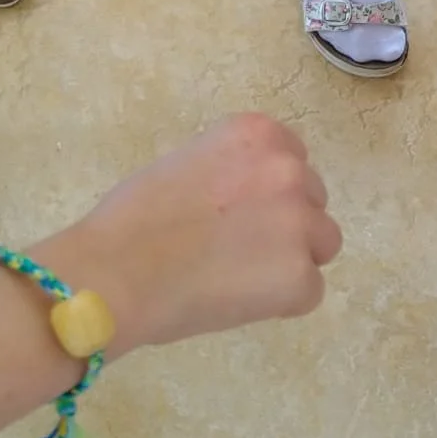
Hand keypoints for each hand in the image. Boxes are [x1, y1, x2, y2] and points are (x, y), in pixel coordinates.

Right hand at [62, 113, 341, 354]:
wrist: (115, 272)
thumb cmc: (132, 218)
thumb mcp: (186, 164)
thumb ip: (231, 170)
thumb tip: (249, 199)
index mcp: (258, 134)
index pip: (293, 160)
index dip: (268, 192)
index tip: (240, 213)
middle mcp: (287, 168)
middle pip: (312, 201)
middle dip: (285, 224)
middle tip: (238, 251)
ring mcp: (298, 222)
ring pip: (321, 244)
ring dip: (292, 261)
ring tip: (240, 278)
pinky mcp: (299, 276)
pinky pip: (309, 291)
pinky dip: (280, 303)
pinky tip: (237, 302)